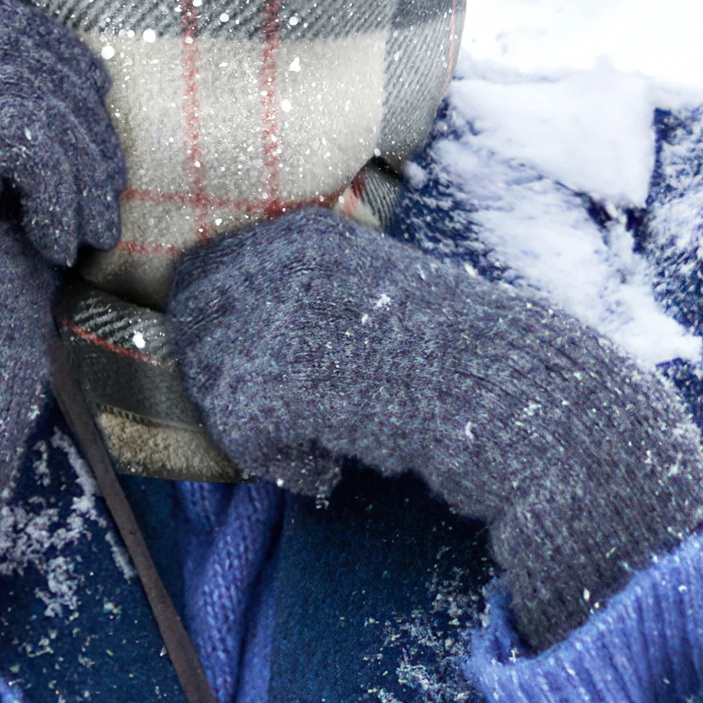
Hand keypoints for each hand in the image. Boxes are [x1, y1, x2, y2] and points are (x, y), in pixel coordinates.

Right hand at [0, 0, 125, 608]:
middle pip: (8, 37)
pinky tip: (54, 246)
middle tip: (102, 189)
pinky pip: (23, 132)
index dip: (48, 45)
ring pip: (24, 82)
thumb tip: (80, 51)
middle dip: (80, 104)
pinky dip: (63, 187)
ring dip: (82, 154)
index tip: (88, 113)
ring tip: (87, 226)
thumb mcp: (15, 190)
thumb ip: (24, 115)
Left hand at [167, 208, 702, 650]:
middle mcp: (280, 262)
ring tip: (317, 441)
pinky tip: (326, 471)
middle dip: (225, 377)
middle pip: (192, 324)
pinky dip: (278, 465)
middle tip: (284, 414)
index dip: (216, 329)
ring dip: (253, 424)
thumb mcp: (368, 289)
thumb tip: (218, 313)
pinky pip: (238, 435)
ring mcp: (276, 318)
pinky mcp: (277, 382)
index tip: (264, 366)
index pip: (201, 271)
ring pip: (211, 383)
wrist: (509, 391)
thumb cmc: (447, 350)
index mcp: (302, 232)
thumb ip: (300, 292)